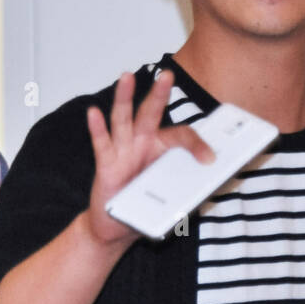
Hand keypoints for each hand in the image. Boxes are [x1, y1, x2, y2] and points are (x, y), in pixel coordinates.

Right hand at [84, 68, 214, 246]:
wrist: (115, 228)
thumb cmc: (142, 208)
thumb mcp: (171, 200)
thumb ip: (187, 189)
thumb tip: (210, 188)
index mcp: (160, 149)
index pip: (181, 136)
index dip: (197, 145)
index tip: (210, 159)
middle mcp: (141, 143)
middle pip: (150, 113)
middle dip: (159, 93)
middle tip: (167, 75)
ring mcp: (122, 151)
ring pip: (123, 119)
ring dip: (124, 97)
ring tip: (126, 77)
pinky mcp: (105, 164)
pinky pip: (102, 143)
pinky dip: (97, 128)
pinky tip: (94, 113)